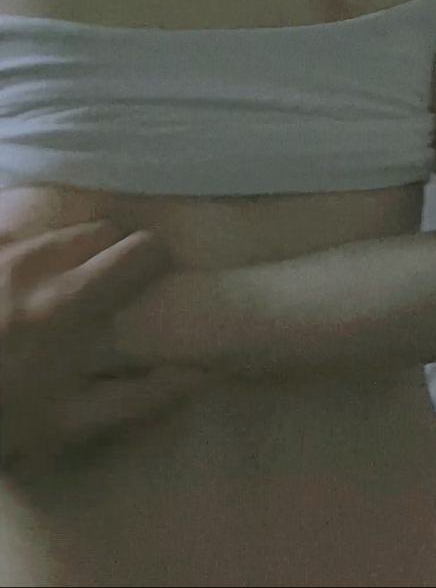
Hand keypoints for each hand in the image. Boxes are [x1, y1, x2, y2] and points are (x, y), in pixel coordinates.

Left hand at [0, 222, 200, 471]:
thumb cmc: (6, 412)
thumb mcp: (74, 418)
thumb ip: (142, 395)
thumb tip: (202, 371)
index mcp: (68, 303)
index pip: (139, 250)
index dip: (156, 260)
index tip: (155, 278)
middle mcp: (37, 263)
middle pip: (105, 231)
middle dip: (116, 253)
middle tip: (111, 288)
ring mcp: (5, 252)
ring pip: (65, 230)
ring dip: (76, 252)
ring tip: (66, 289)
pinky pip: (28, 236)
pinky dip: (38, 255)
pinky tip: (28, 288)